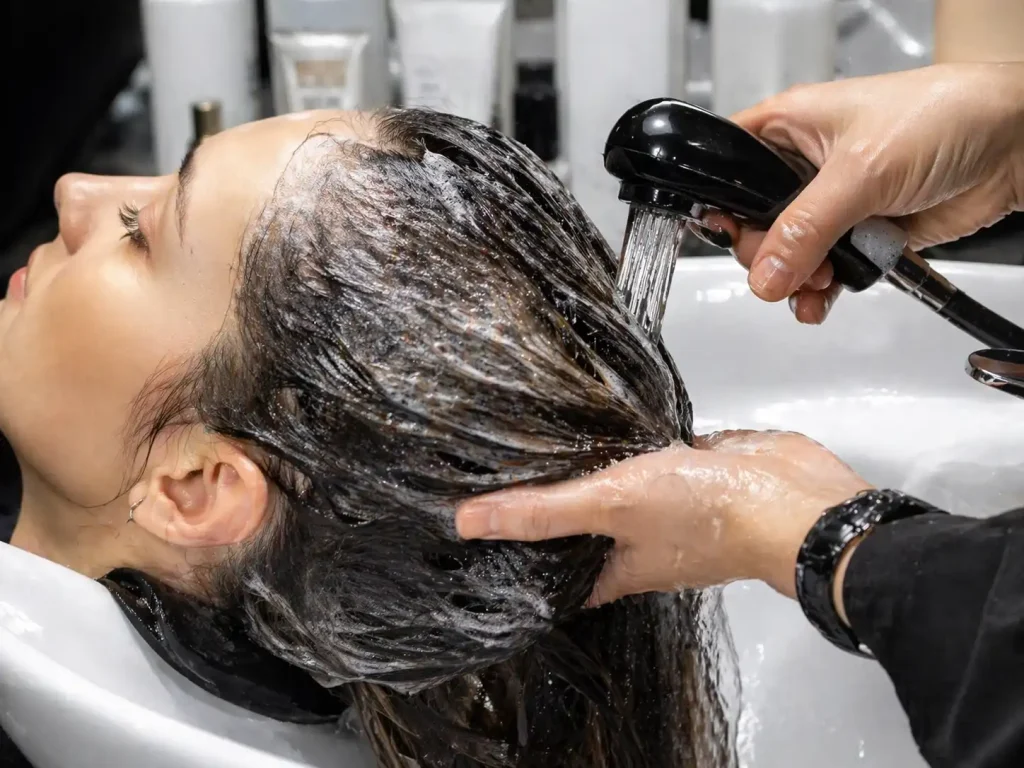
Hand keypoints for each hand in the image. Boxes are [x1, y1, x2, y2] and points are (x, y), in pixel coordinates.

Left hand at [455, 431, 871, 605]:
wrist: (795, 498)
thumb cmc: (705, 515)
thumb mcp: (611, 508)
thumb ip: (546, 513)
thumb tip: (468, 524)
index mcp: (619, 568)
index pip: (560, 575)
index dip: (525, 565)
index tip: (486, 549)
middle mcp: (643, 543)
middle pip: (586, 534)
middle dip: (551, 512)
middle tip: (500, 482)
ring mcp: (671, 507)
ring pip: (617, 493)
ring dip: (587, 474)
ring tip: (537, 446)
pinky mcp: (694, 471)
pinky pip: (649, 458)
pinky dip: (626, 444)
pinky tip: (599, 417)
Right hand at [693, 62, 1023, 323]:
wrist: (1013, 145)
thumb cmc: (943, 116)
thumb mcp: (860, 170)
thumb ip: (806, 228)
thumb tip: (766, 275)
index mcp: (789, 127)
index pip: (727, 165)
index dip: (719, 202)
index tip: (726, 233)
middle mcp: (804, 165)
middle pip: (754, 223)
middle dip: (766, 254)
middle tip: (785, 263)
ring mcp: (833, 202)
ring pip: (788, 255)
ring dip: (794, 279)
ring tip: (815, 283)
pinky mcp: (861, 232)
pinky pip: (825, 272)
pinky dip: (820, 292)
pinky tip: (822, 300)